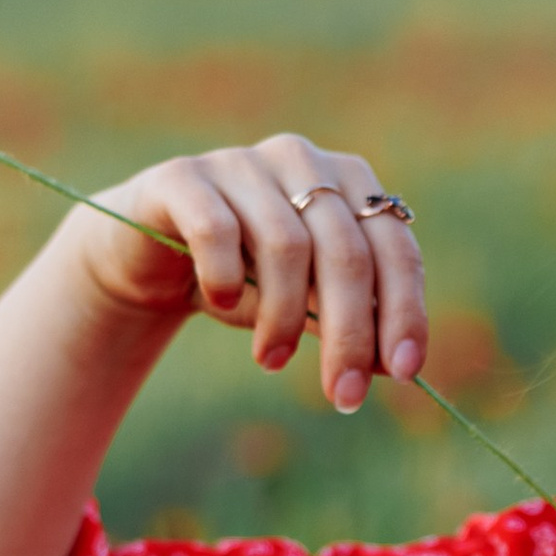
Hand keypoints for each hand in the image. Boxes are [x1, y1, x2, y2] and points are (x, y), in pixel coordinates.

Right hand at [73, 133, 426, 414]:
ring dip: (284, 318)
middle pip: (345, 252)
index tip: (405, 373)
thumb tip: (398, 365)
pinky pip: (216, 230)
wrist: (150, 258)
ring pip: (285, 245)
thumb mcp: (304, 305)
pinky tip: (223, 303)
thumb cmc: (243, 280)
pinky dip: (225, 276)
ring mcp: (241, 163)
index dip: (404, 311)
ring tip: (272, 361)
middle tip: (343, 395)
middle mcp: (300, 160)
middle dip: (349, 334)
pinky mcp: (183, 177)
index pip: (393, 247)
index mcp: (346, 181)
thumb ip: (349, 321)